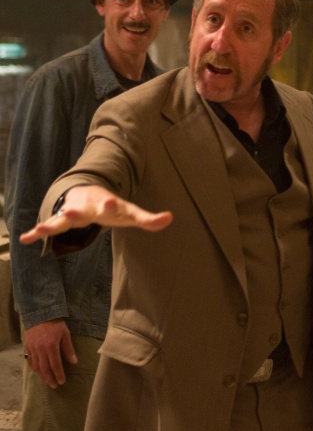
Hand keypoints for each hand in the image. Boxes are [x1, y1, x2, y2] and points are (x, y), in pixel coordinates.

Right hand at [19, 185, 172, 244]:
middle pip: (82, 210)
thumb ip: (149, 219)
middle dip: (77, 211)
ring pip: (62, 218)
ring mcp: (72, 212)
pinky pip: (48, 226)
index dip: (110, 205)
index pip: (111, 205)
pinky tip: (25, 238)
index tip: (109, 203)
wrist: (87, 192)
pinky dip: (37, 232)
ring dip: (53, 222)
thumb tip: (169, 219)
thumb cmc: (112, 207)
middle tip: (71, 211)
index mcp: (107, 204)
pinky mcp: (60, 219)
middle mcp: (88, 206)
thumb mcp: (130, 213)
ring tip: (42, 228)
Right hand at [23, 319, 76, 388]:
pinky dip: (34, 368)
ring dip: (42, 375)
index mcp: (51, 347)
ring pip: (36, 366)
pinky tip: (38, 372)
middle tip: (55, 386)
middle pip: (44, 368)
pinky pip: (30, 361)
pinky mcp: (27, 347)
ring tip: (47, 381)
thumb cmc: (56, 324)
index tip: (62, 382)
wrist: (40, 314)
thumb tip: (74, 362)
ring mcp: (32, 349)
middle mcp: (40, 350)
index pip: (55, 365)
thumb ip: (68, 349)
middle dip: (50, 378)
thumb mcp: (65, 335)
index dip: (59, 374)